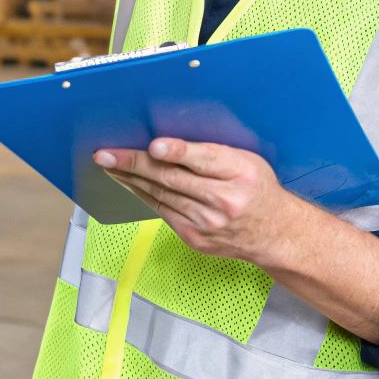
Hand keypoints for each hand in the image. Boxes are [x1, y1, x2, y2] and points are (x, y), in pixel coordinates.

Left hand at [95, 139, 299, 262]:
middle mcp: (224, 201)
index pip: (205, 160)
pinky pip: (162, 211)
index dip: (178, 152)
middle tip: (106, 154)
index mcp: (240, 173)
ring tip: (108, 164)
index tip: (154, 145)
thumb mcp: (246, 160)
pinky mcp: (194, 238)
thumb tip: (168, 140)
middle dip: (134, 164)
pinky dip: (142, 195)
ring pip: (161, 196)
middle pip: (173, 179)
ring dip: (130, 178)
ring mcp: (207, 224)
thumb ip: (212, 152)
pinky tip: (128, 182)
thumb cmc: (257, 188)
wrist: (273, 234)